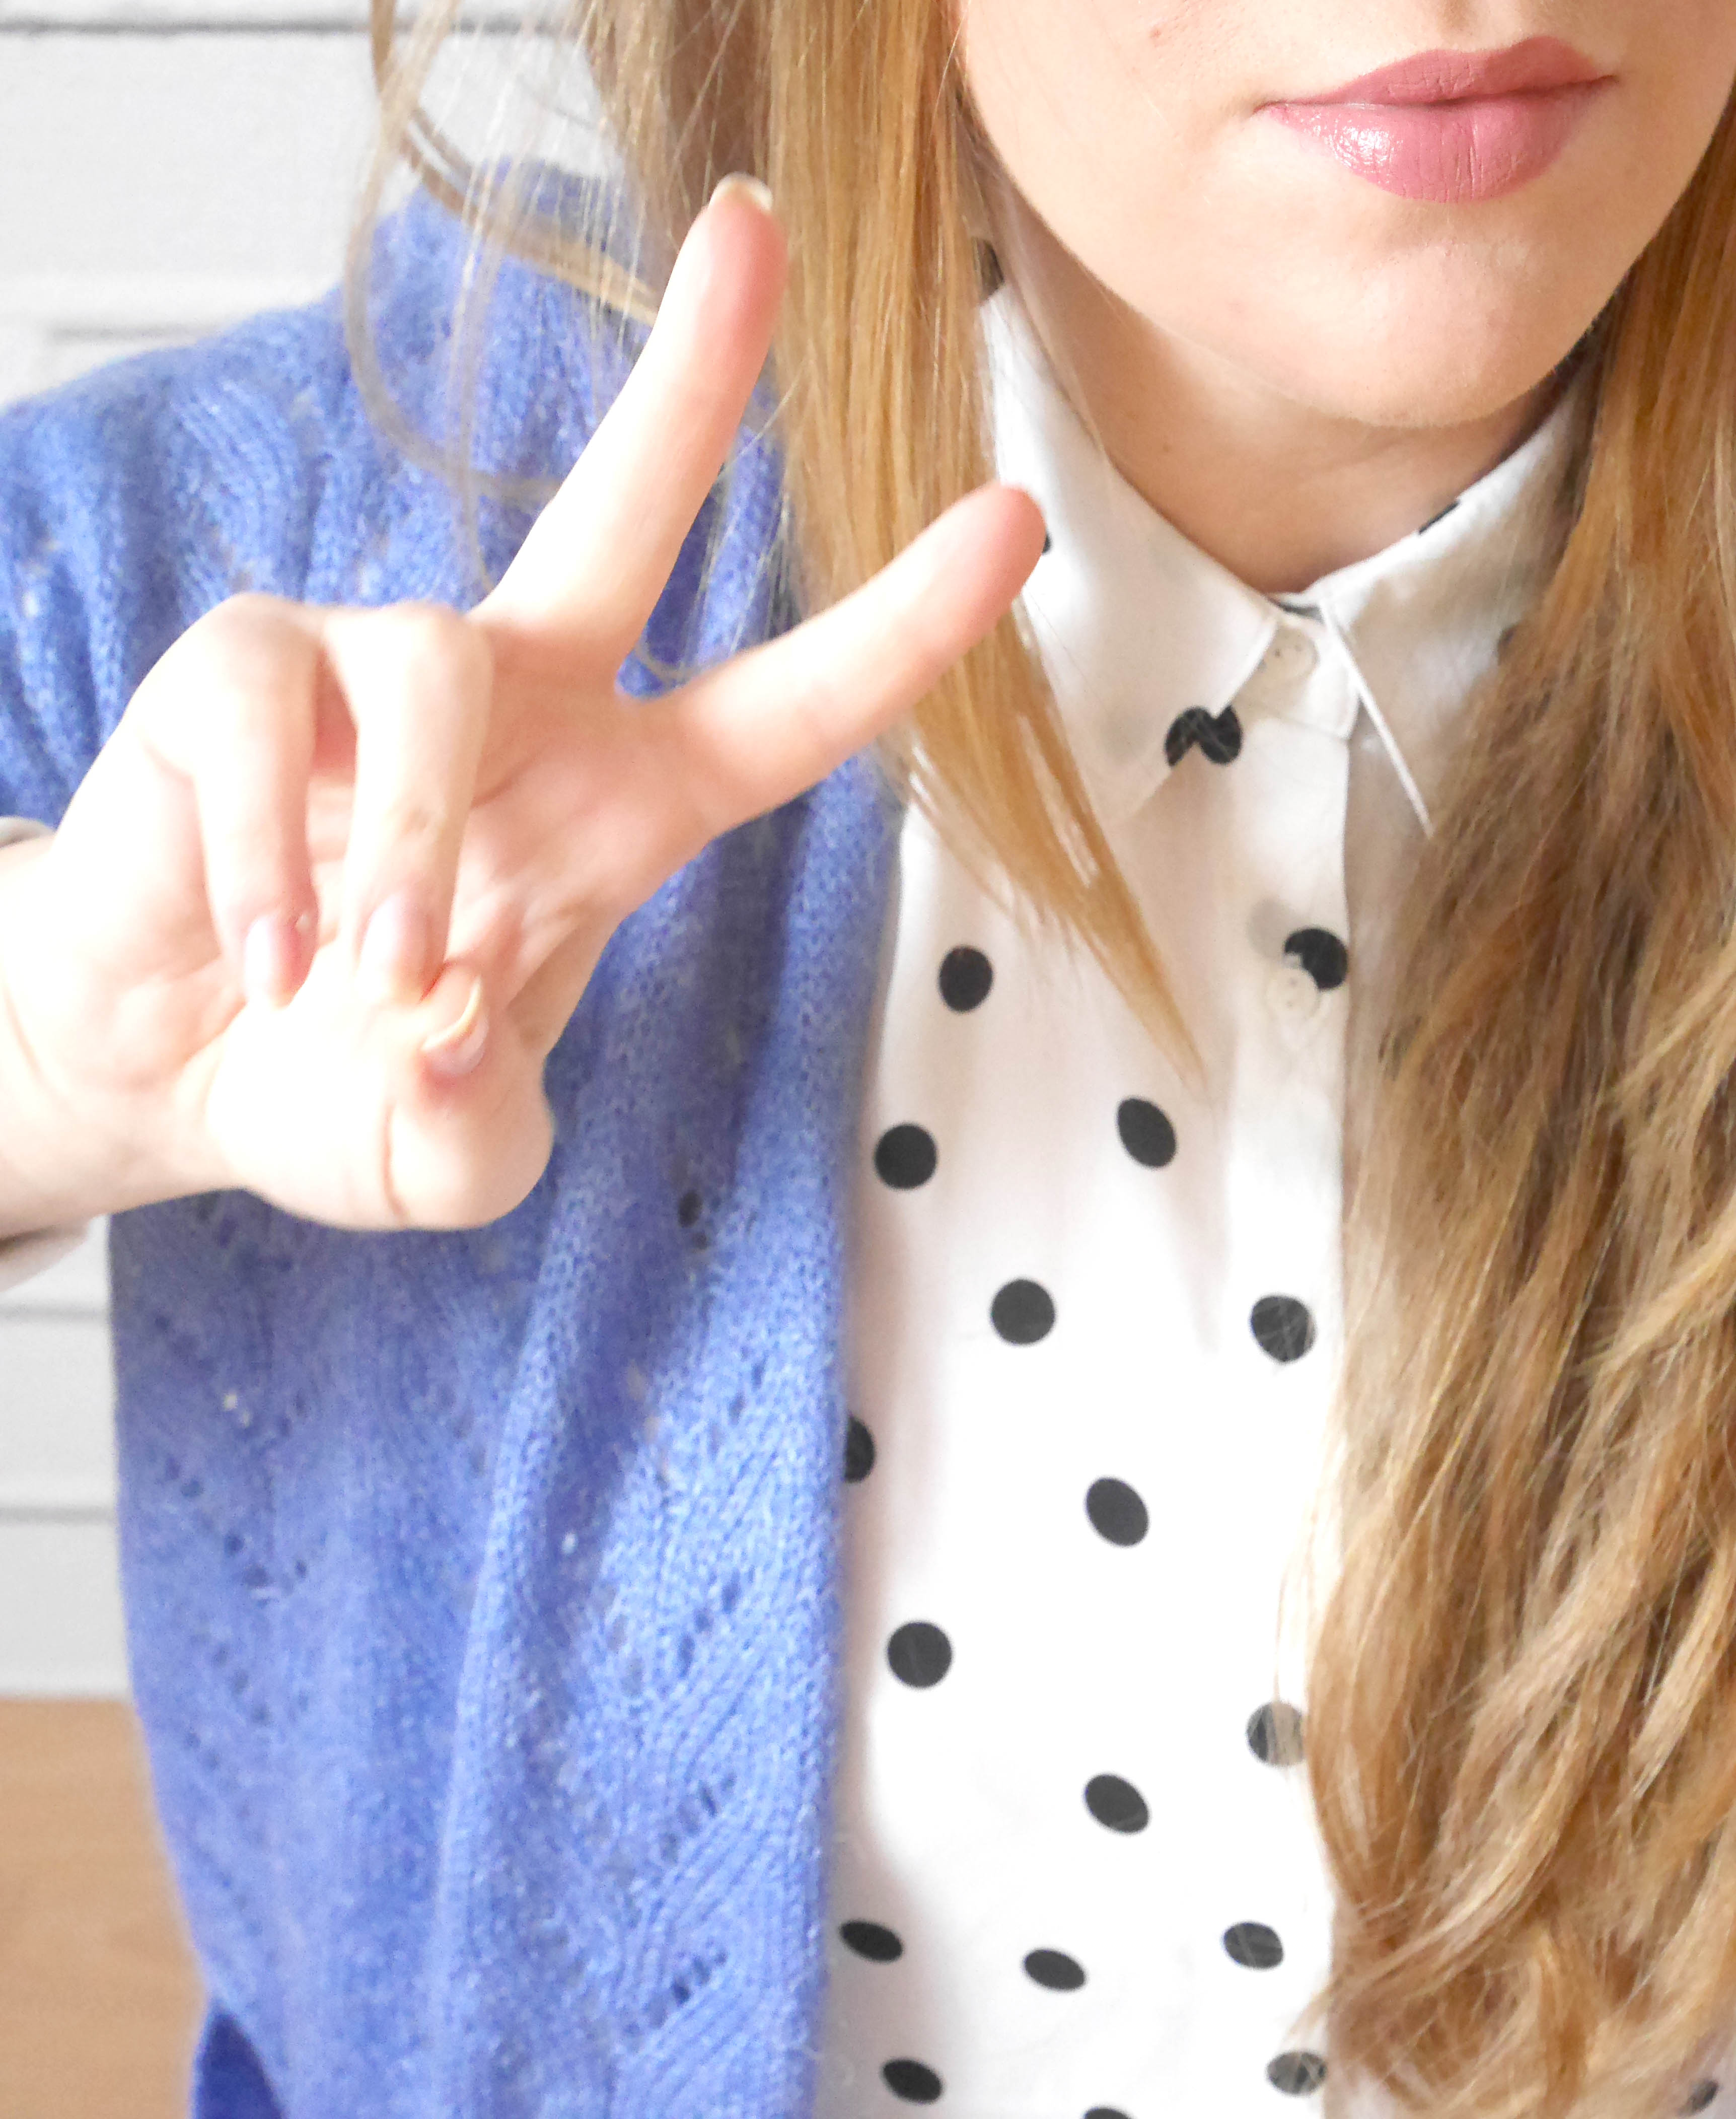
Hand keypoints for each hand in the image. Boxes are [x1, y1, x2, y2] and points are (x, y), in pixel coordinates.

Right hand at [0, 176, 1043, 1232]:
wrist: (168, 1070)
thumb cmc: (338, 1087)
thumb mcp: (446, 1150)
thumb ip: (481, 1126)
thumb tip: (452, 1031)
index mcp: (616, 808)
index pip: (786, 707)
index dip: (902, 624)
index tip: (1012, 522)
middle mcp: (516, 709)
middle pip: (621, 505)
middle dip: (691, 373)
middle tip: (758, 231)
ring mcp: (370, 675)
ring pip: (432, 664)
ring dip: (403, 839)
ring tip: (361, 978)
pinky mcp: (236, 677)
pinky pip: (259, 711)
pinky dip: (266, 849)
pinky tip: (263, 947)